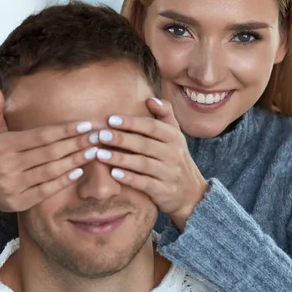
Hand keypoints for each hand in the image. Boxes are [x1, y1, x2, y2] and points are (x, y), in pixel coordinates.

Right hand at [0, 88, 96, 240]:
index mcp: (5, 145)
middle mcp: (9, 165)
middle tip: (97, 137)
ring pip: (51, 171)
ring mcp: (14, 185)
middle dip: (76, 144)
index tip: (85, 125)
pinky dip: (63, 181)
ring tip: (93, 152)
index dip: (65, 130)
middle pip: (50, 153)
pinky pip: (46, 190)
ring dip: (75, 161)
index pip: (41, 136)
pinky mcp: (20, 202)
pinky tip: (78, 171)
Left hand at [94, 98, 207, 230]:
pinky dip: (129, 178)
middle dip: (121, 139)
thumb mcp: (175, 136)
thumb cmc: (175, 159)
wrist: (191, 193)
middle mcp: (173, 154)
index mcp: (175, 137)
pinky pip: (144, 183)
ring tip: (99, 154)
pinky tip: (113, 173)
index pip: (152, 127)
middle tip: (100, 135)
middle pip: (144, 144)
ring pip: (142, 164)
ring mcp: (169, 173)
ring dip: (120, 158)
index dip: (131, 122)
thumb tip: (150, 98)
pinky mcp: (164, 191)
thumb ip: (164, 115)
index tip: (110, 119)